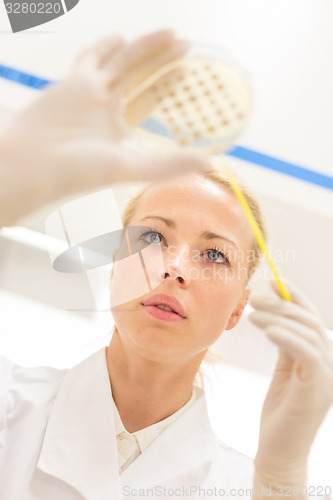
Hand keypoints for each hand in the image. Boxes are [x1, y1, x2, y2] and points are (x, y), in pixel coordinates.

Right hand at [0, 30, 206, 226]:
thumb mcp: (131, 167)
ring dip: (148, 48)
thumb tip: (209, 163)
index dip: (170, 91)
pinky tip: (123, 38)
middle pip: (141, 79)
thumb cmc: (76, 172)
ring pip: (124, 63)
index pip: (150, 104)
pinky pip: (93, 58)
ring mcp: (91, 93)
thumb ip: (168, 165)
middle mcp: (107, 110)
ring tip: (173, 36)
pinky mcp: (75, 81)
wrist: (33, 163)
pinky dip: (107, 47)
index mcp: (119, 131)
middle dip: (164, 64)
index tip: (191, 80)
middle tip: (187, 50)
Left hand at [249, 279, 332, 484]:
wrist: (279, 450)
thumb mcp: (284, 369)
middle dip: (282, 305)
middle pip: (309, 321)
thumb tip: (276, 314)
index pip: (311, 317)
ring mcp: (326, 376)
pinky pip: (306, 354)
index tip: (274, 282)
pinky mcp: (316, 389)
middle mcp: (329, 363)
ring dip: (279, 318)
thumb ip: (286, 344)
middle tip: (255, 298)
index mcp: (321, 356)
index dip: (295, 296)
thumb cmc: (280, 410)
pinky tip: (268, 330)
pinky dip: (287, 337)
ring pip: (308, 333)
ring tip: (253, 314)